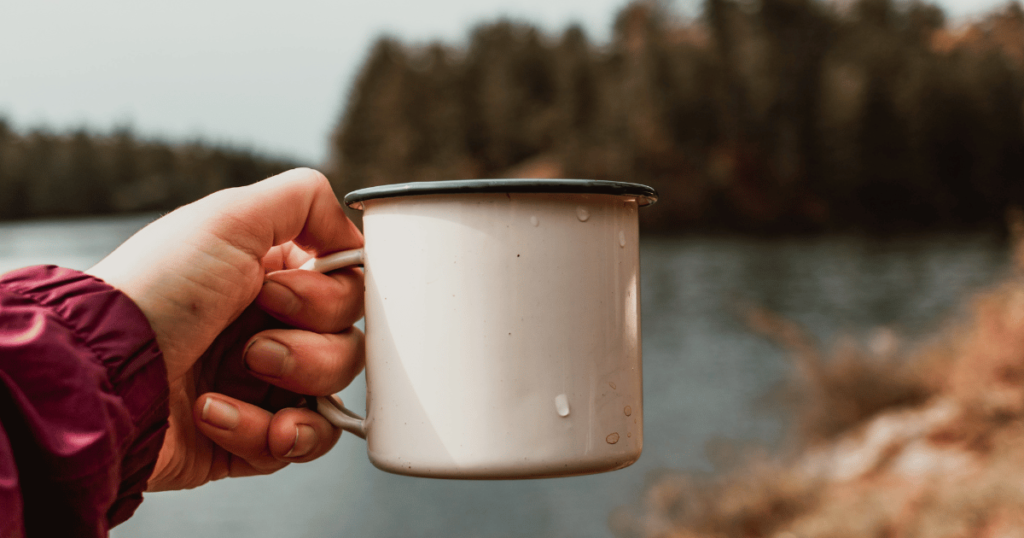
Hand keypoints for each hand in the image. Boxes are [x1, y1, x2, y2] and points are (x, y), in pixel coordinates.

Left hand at [88, 168, 364, 490]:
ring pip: (333, 394)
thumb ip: (305, 199)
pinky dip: (267, 433)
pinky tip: (217, 414)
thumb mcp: (227, 218)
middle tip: (252, 344)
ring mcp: (262, 386)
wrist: (98, 379)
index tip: (278, 292)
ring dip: (293, 385)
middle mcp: (270, 328)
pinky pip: (302, 442)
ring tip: (234, 378)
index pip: (348, 289)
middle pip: (349, 343)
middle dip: (308, 347)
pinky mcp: (252, 437)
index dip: (329, 296)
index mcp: (270, 277)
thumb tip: (351, 232)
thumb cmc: (153, 294)